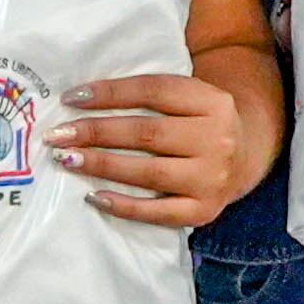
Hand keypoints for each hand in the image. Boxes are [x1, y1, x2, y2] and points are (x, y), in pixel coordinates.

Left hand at [62, 65, 252, 225]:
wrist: (245, 158)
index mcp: (212, 101)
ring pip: (148, 172)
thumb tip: (84, 98)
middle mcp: (217, 139)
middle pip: (146, 133)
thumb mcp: (189, 98)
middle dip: (96, 132)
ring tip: (67, 159)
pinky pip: (157, 212)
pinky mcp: (204, 211)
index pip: (153, 91)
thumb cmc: (200, 124)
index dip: (109, 93)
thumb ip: (151, 95)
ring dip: (102, 165)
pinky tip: (94, 195)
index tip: (71, 98)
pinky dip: (123, 205)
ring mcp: (212, 178)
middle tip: (57, 135)